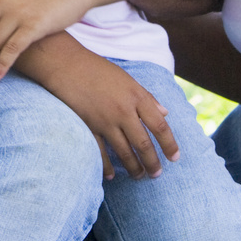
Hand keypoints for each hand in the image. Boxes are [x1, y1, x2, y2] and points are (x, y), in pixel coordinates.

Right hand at [26, 41, 179, 180]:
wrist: (65, 64)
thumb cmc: (97, 68)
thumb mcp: (127, 78)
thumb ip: (147, 97)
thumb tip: (165, 113)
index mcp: (136, 97)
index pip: (160, 126)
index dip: (170, 144)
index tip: (175, 157)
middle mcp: (124, 111)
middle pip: (143, 144)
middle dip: (152, 162)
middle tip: (157, 174)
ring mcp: (105, 121)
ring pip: (124, 152)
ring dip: (134, 167)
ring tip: (139, 176)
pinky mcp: (88, 126)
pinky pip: (100, 152)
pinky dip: (107, 166)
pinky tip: (112, 175)